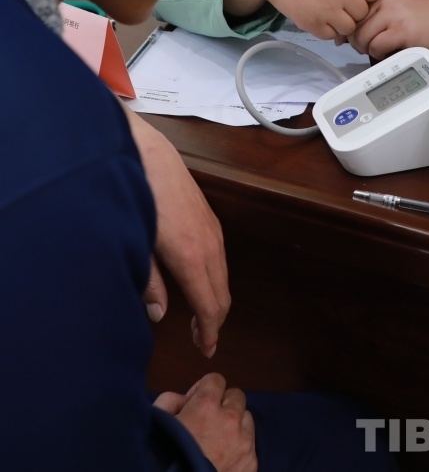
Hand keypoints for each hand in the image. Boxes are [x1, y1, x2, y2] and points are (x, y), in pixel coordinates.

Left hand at [123, 105, 229, 356]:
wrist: (143, 151)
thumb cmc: (135, 197)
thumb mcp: (134, 245)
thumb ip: (148, 282)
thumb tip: (160, 314)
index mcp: (192, 257)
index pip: (210, 305)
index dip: (209, 331)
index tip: (206, 349)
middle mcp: (209, 245)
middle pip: (222, 291)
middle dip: (215, 319)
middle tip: (203, 340)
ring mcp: (211, 227)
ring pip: (223, 272)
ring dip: (216, 296)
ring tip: (201, 315)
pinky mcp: (208, 214)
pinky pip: (219, 254)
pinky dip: (215, 275)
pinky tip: (200, 278)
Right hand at [154, 374, 256, 471]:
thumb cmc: (164, 459)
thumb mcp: (157, 422)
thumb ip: (171, 401)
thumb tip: (185, 398)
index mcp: (206, 406)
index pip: (217, 379)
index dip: (204, 390)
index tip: (196, 404)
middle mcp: (230, 420)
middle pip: (237, 396)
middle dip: (223, 405)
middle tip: (208, 423)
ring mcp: (244, 443)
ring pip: (247, 419)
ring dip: (234, 426)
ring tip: (217, 443)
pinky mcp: (251, 464)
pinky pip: (251, 445)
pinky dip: (239, 449)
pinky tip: (223, 461)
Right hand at [225, 0, 380, 39]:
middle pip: (364, 13)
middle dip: (354, 9)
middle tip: (341, 4)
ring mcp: (328, 9)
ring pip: (349, 28)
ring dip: (342, 22)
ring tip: (330, 12)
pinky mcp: (312, 23)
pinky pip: (330, 35)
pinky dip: (327, 29)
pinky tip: (319, 17)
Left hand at [348, 0, 428, 58]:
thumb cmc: (417, 17)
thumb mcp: (391, 4)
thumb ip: (367, 15)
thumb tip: (339, 37)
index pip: (351, 7)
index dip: (349, 24)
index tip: (353, 34)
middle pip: (354, 23)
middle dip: (356, 39)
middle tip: (366, 45)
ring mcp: (393, 12)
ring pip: (362, 36)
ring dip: (366, 48)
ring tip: (377, 48)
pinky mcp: (401, 30)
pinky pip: (375, 46)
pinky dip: (378, 53)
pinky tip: (387, 51)